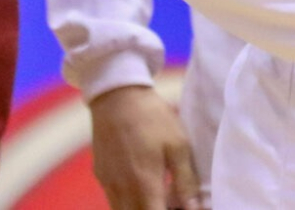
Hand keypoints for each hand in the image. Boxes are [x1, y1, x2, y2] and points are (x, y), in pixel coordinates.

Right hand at [88, 84, 205, 209]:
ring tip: (159, 195)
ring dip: (141, 208)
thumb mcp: (178, 146)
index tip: (180, 207)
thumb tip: (194, 208)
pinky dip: (129, 201)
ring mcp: (108, 184)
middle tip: (172, 201)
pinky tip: (143, 185)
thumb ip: (185, 181)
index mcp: (144, 184)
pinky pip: (114, 200)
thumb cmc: (153, 119)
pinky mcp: (100, 176)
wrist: (117, 96)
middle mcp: (122, 190)